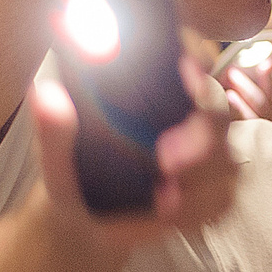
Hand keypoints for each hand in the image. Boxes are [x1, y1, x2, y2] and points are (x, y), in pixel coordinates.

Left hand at [27, 57, 238, 249]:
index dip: (195, 56)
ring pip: (225, 156)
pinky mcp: (211, 187)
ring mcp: (205, 149)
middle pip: (216, 107)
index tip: (184, 73)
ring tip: (161, 204)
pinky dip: (199, 210)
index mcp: (153, 83)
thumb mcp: (57, 153)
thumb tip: (45, 94)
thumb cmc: (75, 169)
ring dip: (198, 183)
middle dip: (200, 136)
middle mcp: (186, 110)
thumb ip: (54, 128)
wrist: (85, 218)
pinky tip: (169, 217)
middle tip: (166, 162)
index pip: (187, 53)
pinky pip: (222, 196)